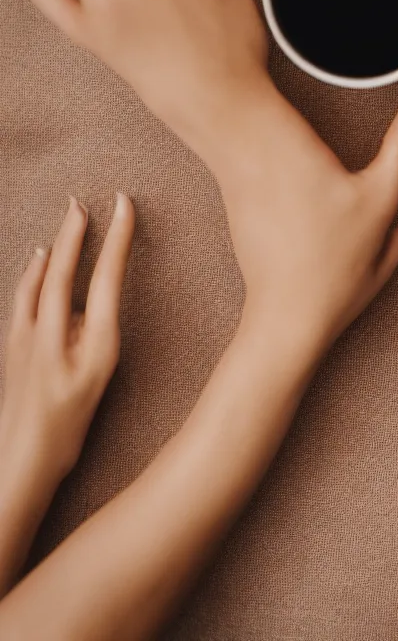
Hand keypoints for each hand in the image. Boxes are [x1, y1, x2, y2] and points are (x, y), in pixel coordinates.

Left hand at [1, 193, 134, 482]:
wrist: (22, 458)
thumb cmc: (67, 425)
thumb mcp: (97, 380)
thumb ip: (94, 337)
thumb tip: (84, 308)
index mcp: (87, 340)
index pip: (105, 276)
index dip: (116, 237)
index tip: (123, 204)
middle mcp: (53, 331)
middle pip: (63, 269)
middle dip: (74, 232)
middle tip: (82, 203)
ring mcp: (26, 336)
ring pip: (38, 279)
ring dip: (52, 248)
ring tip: (64, 224)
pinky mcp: (11, 345)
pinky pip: (22, 295)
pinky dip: (31, 272)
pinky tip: (33, 264)